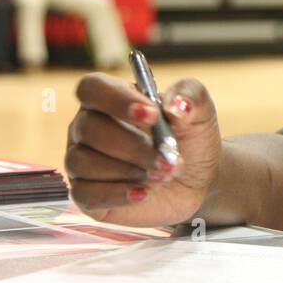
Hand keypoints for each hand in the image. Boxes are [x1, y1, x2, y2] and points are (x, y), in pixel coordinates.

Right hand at [65, 73, 222, 226]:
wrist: (199, 180)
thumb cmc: (190, 139)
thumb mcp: (200, 111)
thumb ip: (191, 96)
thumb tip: (176, 105)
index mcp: (110, 97)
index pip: (92, 88)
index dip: (117, 100)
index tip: (151, 115)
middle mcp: (88, 127)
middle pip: (90, 128)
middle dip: (134, 145)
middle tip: (168, 158)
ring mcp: (83, 160)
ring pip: (84, 161)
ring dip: (129, 170)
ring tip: (163, 175)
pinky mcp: (86, 194)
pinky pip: (84, 194)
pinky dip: (117, 194)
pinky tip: (143, 193)